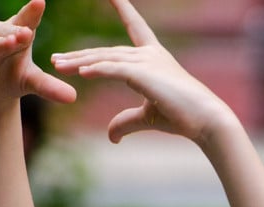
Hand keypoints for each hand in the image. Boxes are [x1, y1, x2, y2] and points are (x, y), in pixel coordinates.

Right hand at [0, 0, 75, 110]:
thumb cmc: (11, 79)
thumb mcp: (31, 83)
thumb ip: (50, 87)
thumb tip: (73, 97)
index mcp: (17, 34)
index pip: (26, 21)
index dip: (32, 12)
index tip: (40, 2)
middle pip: (9, 30)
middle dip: (17, 31)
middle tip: (28, 32)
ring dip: (0, 42)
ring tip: (11, 44)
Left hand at [51, 0, 233, 144]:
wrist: (206, 120)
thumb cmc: (182, 117)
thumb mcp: (148, 117)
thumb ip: (126, 121)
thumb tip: (110, 137)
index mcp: (153, 58)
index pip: (135, 27)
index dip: (123, 9)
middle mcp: (149, 54)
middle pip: (106, 52)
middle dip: (80, 56)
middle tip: (57, 60)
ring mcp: (146, 61)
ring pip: (105, 59)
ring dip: (79, 63)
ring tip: (58, 66)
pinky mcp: (144, 74)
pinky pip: (114, 69)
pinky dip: (96, 70)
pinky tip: (79, 73)